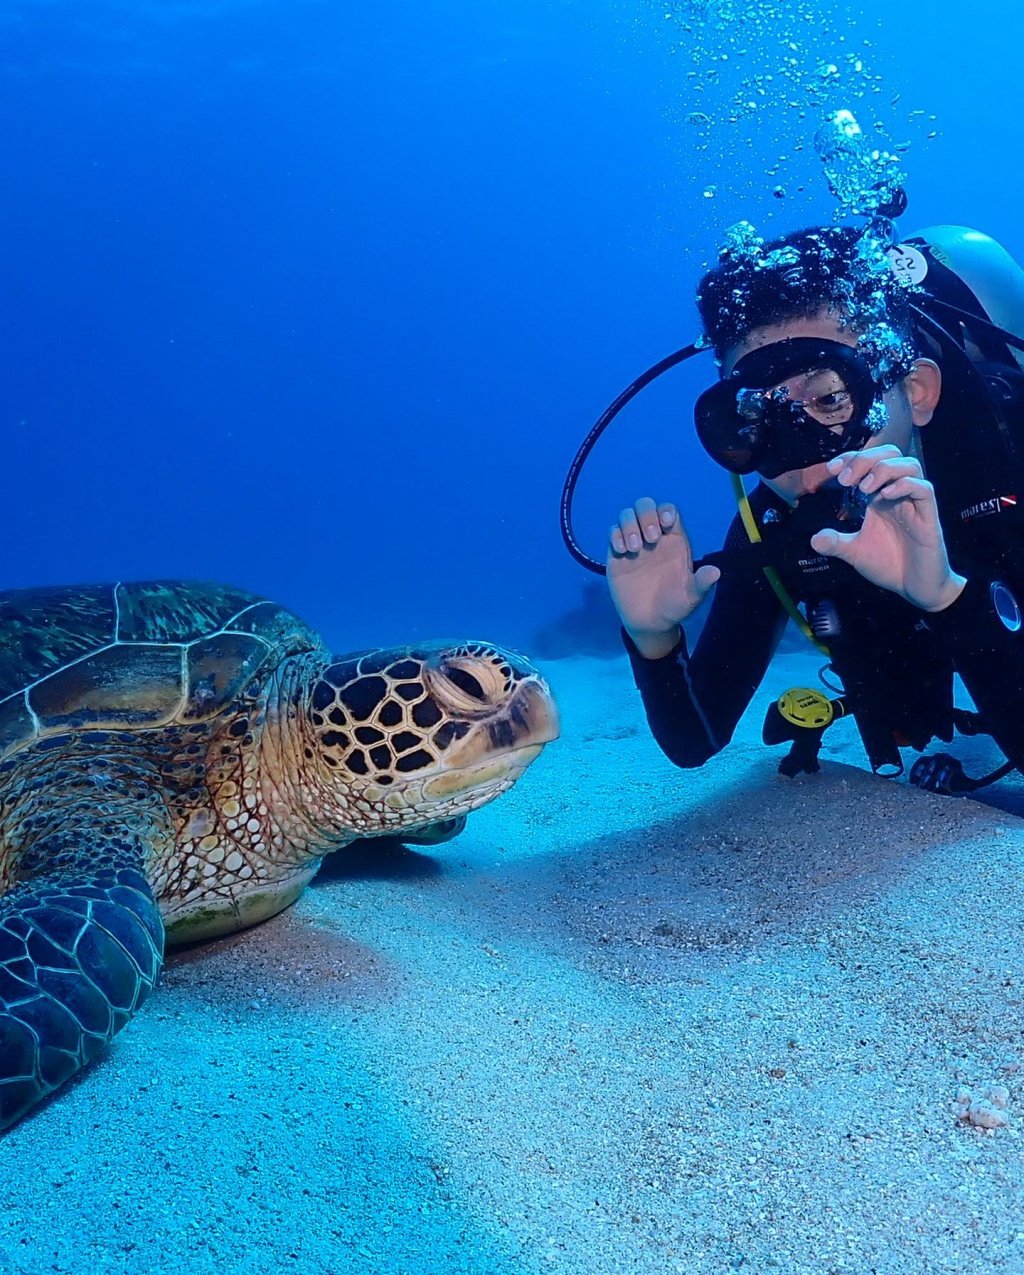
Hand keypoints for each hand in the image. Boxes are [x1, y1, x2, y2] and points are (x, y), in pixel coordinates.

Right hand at [607, 497, 720, 657]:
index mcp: (675, 541)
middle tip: (650, 539)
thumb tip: (716, 572)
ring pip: (627, 516)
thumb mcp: (691, 597)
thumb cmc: (674, 607)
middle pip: (646, 506)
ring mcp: (634, 544)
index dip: (666, 511)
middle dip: (646, 515)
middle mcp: (654, 537)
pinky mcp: (617, 554)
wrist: (650, 623)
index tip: (665, 524)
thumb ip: (701, 584)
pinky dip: (615, 537)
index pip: (669, 512)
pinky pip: (612, 532)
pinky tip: (622, 553)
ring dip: (629, 525)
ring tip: (634, 549)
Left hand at [810, 446, 965, 611]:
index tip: (831, 468)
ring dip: (883, 469)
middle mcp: (899, 494)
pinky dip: (905, 486)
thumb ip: (836, 543)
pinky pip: (924, 490)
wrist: (915, 589)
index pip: (870, 461)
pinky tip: (884, 496)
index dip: (851, 458)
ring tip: (863, 488)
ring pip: (910, 466)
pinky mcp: (929, 517)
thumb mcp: (855, 552)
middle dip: (865, 459)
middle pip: (891, 454)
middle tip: (844, 479)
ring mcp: (916, 504)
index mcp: (881, 496)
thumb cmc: (890, 565)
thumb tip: (813, 539)